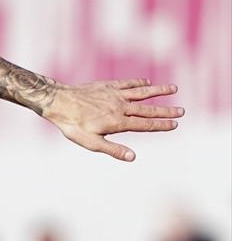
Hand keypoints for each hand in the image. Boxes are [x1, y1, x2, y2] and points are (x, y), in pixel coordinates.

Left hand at [42, 78, 180, 161]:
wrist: (58, 102)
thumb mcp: (90, 142)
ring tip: (174, 88)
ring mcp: (115, 94)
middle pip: (148, 109)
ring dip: (158, 91)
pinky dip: (138, 83)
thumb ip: (112, 149)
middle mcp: (120, 107)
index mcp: (118, 122)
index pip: (145, 125)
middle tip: (182, 111)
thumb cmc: (72, 125)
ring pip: (142, 92)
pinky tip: (146, 82)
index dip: (161, 125)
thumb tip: (133, 157)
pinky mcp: (107, 86)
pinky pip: (126, 83)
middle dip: (166, 111)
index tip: (176, 124)